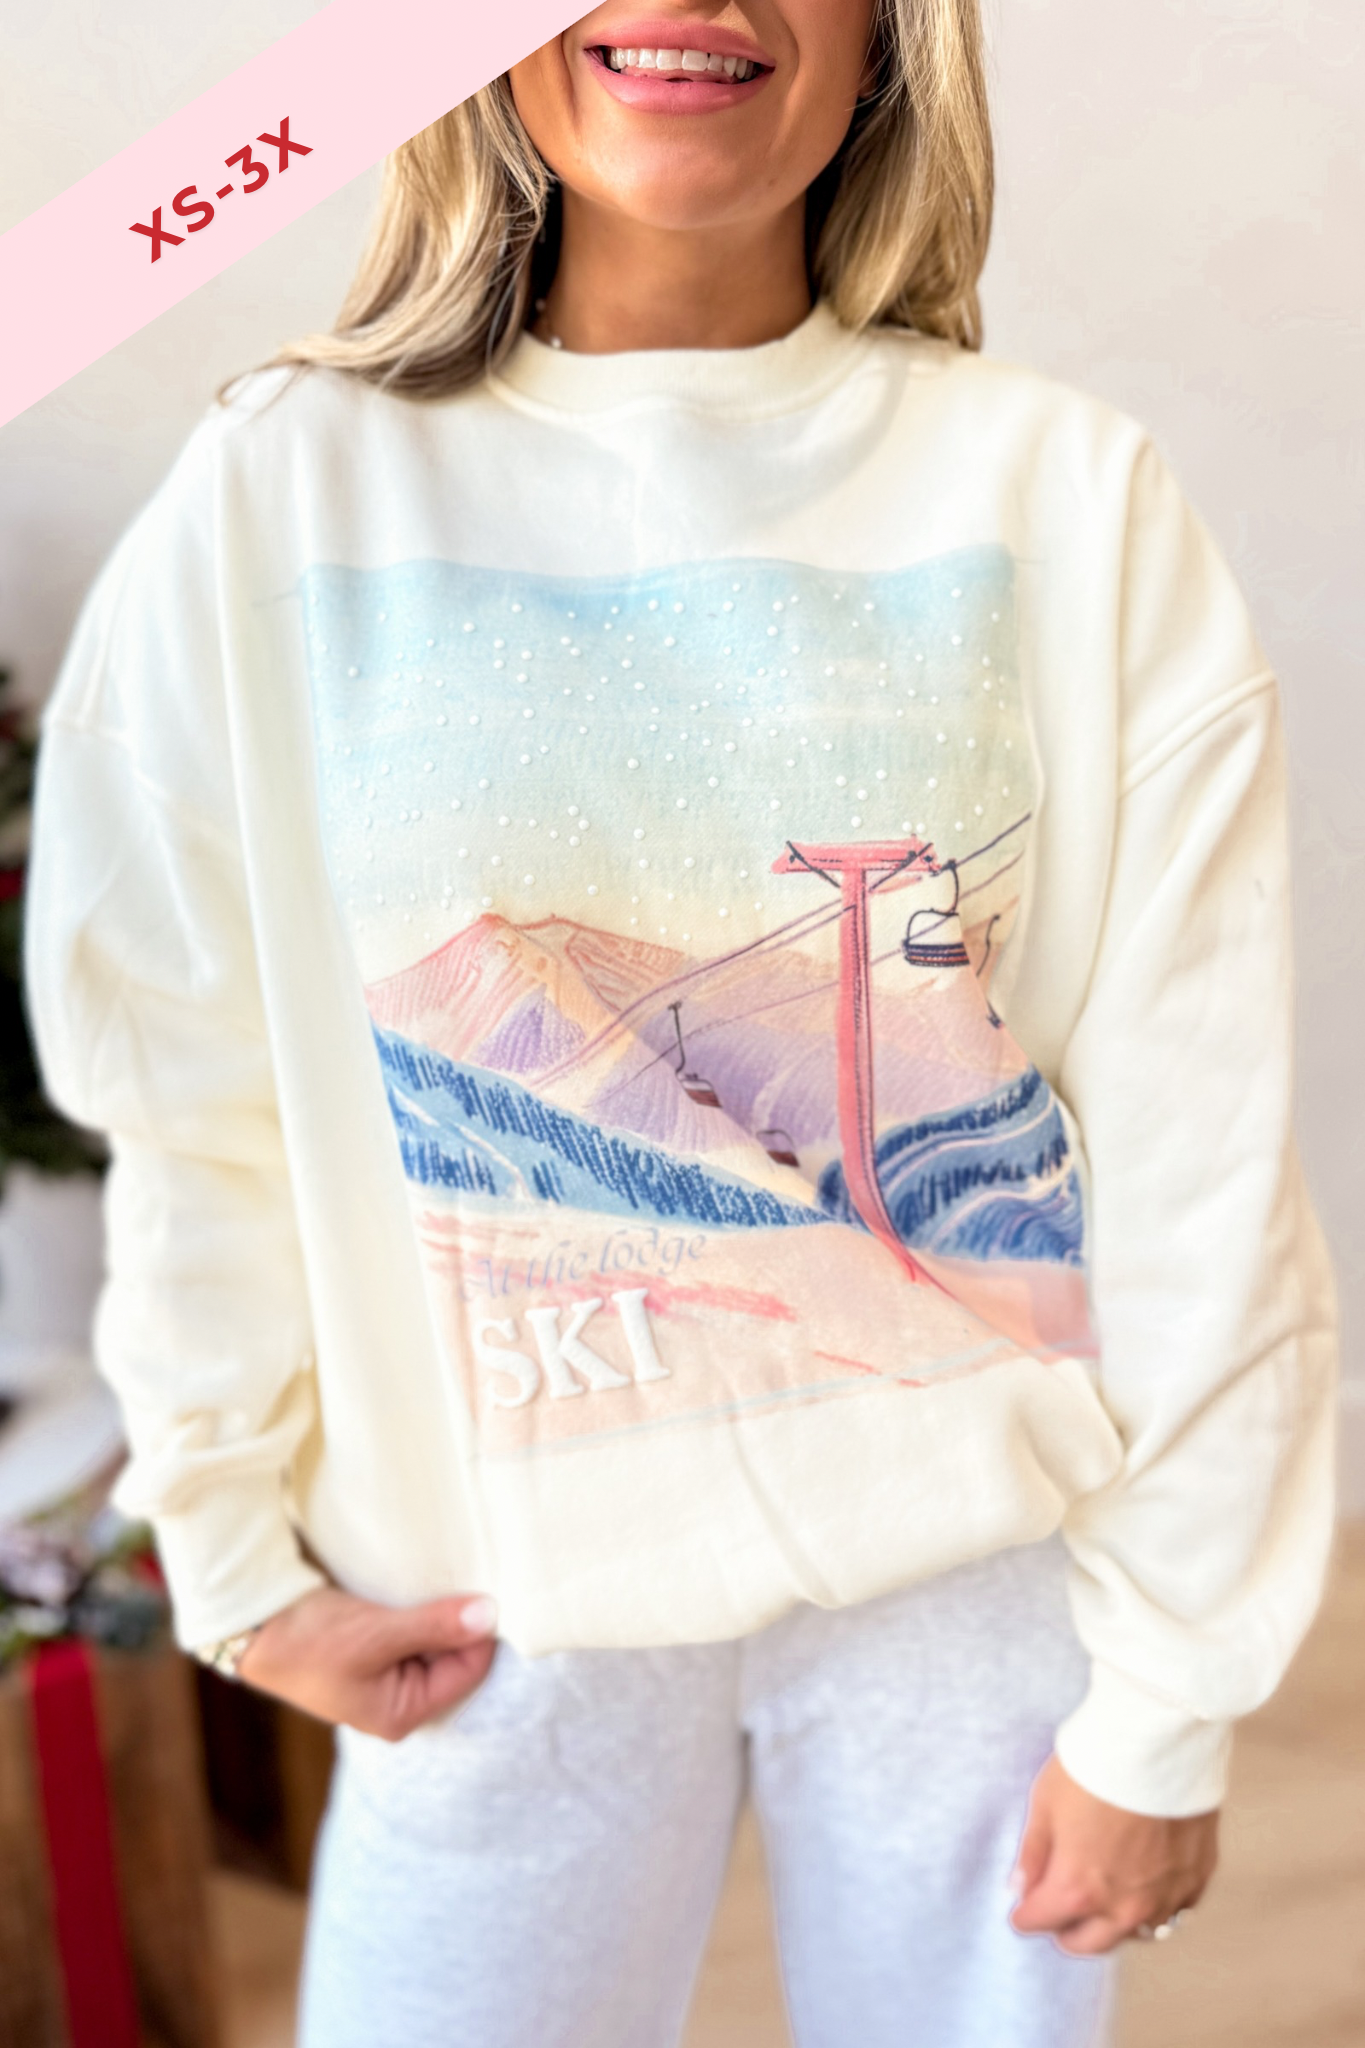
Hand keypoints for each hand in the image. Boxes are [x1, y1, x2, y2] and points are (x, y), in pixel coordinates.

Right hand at [236, 1585, 498, 1740]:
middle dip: (459, 1623)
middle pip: (454, 1657)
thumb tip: (490, 1616)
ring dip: (439, 1614)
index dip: (479, 1631)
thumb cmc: (311, 1639)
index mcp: (402, 1714)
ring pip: (436, 1641)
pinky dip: (420, 1611)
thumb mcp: (378, 1633)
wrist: (255, 1622)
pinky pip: (415, 1631)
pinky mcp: (376, 1652)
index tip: (486, 1590)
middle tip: (466, 1581)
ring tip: (441, 1582)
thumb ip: (436, 1627)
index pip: (468, 1670)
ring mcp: (386, 1677)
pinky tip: (420, 1588)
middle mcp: (398, 1702)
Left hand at [1009, 1754, 1218, 1954]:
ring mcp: (1163, 1898)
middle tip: (1059, 1907)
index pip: (1038, 1921)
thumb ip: (1032, 1852)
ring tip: (1101, 1894)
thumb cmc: (1095, 1767)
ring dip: (1111, 1921)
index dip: (1025, 1912)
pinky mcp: (1195, 1880)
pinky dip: (1153, 1904)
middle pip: (1086, 1943)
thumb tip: (1019, 1887)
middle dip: (1065, 1928)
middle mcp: (1122, 1908)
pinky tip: (1143, 1882)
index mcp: (1077, 1890)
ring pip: (1131, 1934)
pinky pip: (1171, 1911)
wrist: (1158, 1742)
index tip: (1022, 1905)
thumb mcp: (1045, 1802)